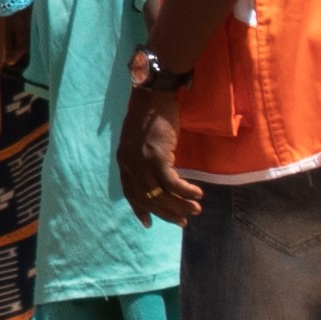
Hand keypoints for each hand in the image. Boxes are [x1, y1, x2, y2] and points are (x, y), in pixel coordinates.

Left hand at [120, 81, 202, 224]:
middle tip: (183, 221)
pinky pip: (172, 183)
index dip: (141, 210)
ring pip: (160, 194)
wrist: (154, 96)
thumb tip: (154, 176)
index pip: (130, 194)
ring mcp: (142, 161)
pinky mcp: (158, 156)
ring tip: (194, 210)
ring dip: (179, 205)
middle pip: (147, 198)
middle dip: (166, 213)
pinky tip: (197, 194)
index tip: (149, 223)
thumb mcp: (139, 141)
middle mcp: (130, 165)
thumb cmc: (150, 115)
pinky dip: (185, 191)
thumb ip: (142, 159)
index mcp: (124, 162)